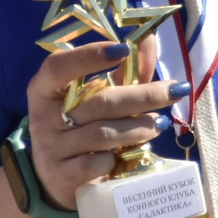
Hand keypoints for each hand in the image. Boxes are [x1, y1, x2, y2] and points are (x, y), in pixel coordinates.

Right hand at [25, 39, 182, 209]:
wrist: (57, 179)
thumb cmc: (82, 128)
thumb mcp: (97, 98)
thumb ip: (124, 71)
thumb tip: (149, 38)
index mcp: (44, 89)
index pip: (58, 66)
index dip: (89, 56)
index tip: (124, 49)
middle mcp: (42, 117)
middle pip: (98, 102)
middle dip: (143, 95)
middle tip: (174, 91)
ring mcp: (50, 149)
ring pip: (103, 134)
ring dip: (139, 127)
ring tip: (159, 123)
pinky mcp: (61, 176)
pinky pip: (96, 164)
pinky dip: (118, 158)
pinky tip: (129, 155)